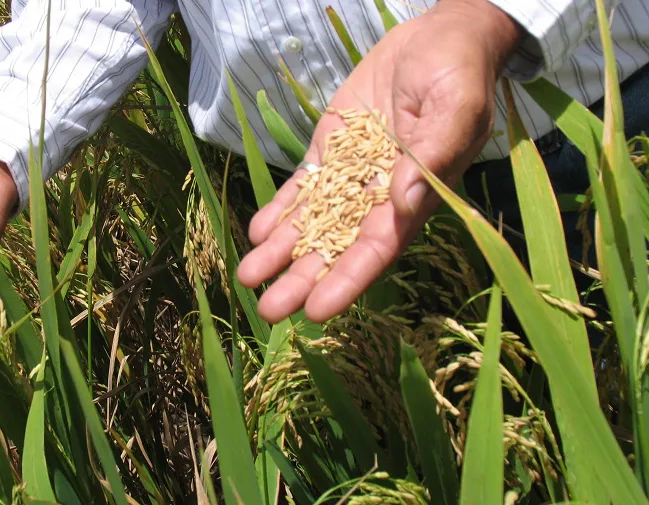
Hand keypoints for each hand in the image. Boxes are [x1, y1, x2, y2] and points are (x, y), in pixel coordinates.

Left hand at [237, 0, 522, 323]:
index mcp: (414, 197)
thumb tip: (406, 202)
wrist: (437, 37)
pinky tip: (256, 232)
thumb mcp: (457, 106)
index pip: (376, 250)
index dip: (347, 281)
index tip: (317, 311)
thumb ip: (434, 154)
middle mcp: (378, 197)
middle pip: (335, 248)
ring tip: (247, 278)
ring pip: (310, 223)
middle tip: (268, 311)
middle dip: (302, 280)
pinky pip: (302, 188)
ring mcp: (350, 176)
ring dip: (280, 253)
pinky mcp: (330, 152)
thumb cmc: (458, 72)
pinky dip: (279, 211)